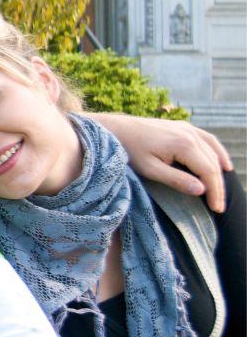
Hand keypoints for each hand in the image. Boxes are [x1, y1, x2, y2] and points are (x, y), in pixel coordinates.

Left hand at [90, 113, 232, 212]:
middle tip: (218, 207)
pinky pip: (207, 139)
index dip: (215, 192)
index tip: (216, 210)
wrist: (113, 128)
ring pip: (213, 151)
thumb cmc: (128, 150)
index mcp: (184, 144)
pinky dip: (217, 152)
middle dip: (218, 186)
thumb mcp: (149, 169)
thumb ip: (176, 179)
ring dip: (219, 171)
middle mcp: (189, 134)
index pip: (209, 171)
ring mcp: (186, 128)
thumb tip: (201, 189)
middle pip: (213, 163)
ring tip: (221, 192)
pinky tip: (223, 164)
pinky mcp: (182, 126)